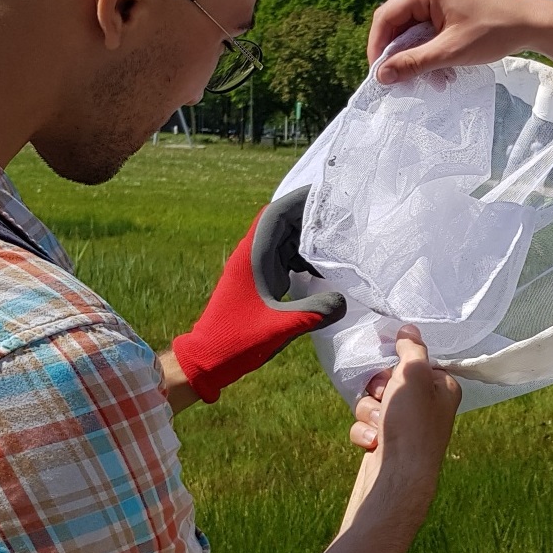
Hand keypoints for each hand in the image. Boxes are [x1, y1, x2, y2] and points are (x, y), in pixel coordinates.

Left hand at [170, 187, 345, 403]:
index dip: (300, 199)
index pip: (275, 214)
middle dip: (312, 218)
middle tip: (343, 218)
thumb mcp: (280, 327)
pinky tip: (323, 269)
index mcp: (252, 256)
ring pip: (286, 241)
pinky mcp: (260, 281)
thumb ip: (314, 312)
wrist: (208, 358)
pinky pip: (285, 259)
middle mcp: (253, 255)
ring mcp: (255, 268)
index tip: (327, 194)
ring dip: (309, 239)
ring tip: (339, 241)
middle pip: (283, 223)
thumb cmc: (237, 339)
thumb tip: (345, 300)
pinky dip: (304, 259)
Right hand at [343, 325, 460, 530]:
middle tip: (385, 397)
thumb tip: (409, 328)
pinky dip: (364, 432)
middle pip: (389, 380)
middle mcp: (426, 407)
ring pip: (372, 402)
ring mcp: (404, 427)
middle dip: (379, 389)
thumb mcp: (415, 376)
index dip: (399, 364)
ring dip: (369, 411)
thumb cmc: (412, 425)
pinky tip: (373, 443)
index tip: (393, 369)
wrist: (396, 479)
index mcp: (442, 388)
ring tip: (380, 426)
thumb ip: (412, 349)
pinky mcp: (384, 443)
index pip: (417, 362)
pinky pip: (365, 425)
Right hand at [366, 0, 552, 83]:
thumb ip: (414, 63)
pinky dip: (430, 49)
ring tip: (432, 79)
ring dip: (416, 55)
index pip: (385, 18)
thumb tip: (382, 75)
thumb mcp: (451, 51)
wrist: (532, 22)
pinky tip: (442, 69)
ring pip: (412, 28)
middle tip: (403, 81)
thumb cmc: (495, 31)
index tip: (380, 75)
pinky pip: (427, 27)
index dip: (378, 48)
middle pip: (397, 23)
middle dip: (400, 54)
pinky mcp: (448, 4)